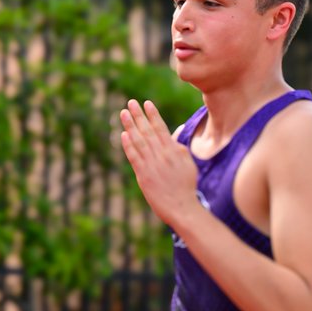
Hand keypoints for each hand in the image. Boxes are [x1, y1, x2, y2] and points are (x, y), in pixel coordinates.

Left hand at [120, 100, 198, 225]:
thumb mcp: (188, 164)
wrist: (182, 208)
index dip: (153, 115)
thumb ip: (179, 149)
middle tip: (131, 102)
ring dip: (130, 126)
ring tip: (123, 113)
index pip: (161, 128)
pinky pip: (134, 157)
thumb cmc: (186, 187)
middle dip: (138, 115)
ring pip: (139, 141)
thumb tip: (172, 136)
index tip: (146, 103)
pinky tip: (123, 135)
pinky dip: (128, 146)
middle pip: (148, 131)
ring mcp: (152, 166)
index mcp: (173, 151)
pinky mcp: (143, 176)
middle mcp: (162, 156)